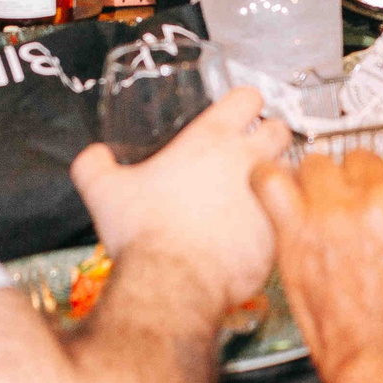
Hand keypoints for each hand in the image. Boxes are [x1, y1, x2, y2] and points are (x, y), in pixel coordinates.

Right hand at [69, 89, 290, 305]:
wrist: (172, 286)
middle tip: (253, 154)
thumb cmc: (144, 234)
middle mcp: (247, 161)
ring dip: (278, 180)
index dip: (245, 103)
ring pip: (290, 174)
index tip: (239, 112)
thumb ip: (94, 165)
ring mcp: (268, 196)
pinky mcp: (279, 233)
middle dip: (271, 137)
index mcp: (210, 140)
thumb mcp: (104, 191)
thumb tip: (93, 156)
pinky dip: (275, 223)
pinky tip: (255, 234)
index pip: (247, 97)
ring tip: (256, 196)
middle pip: (280, 129)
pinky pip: (288, 219)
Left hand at [252, 151, 382, 382]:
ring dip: (318, 184)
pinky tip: (274, 193)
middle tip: (353, 215)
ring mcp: (340, 209)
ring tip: (317, 211)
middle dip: (358, 185)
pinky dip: (268, 180)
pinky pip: (270, 180)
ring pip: (319, 164)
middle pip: (362, 161)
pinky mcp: (299, 230)